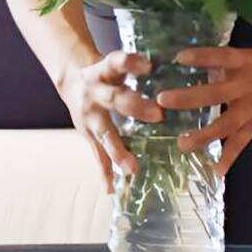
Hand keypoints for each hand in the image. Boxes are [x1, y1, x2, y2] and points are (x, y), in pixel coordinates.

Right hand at [60, 51, 162, 194]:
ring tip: (132, 168)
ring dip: (119, 151)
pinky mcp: (86, 133)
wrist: (71, 81)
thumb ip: (139, 68)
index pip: (117, 62)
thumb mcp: (118, 65)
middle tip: (158, 115)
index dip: (131, 63)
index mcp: (105, 70)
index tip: (150, 65)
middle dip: (135, 107)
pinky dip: (104, 172)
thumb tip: (180, 70)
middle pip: (114, 99)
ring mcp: (89, 115)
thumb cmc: (107, 73)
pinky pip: (96, 154)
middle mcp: (95, 91)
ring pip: (105, 132)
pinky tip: (111, 189)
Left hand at [156, 37, 251, 177]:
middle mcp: (246, 85)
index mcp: (242, 62)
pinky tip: (216, 172)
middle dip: (189, 98)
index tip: (179, 57)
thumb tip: (180, 64)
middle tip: (162, 100)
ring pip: (226, 124)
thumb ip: (217, 64)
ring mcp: (251, 107)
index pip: (221, 57)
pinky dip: (229, 158)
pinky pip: (241, 143)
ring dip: (204, 135)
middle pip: (216, 93)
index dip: (202, 57)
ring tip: (181, 143)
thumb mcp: (242, 57)